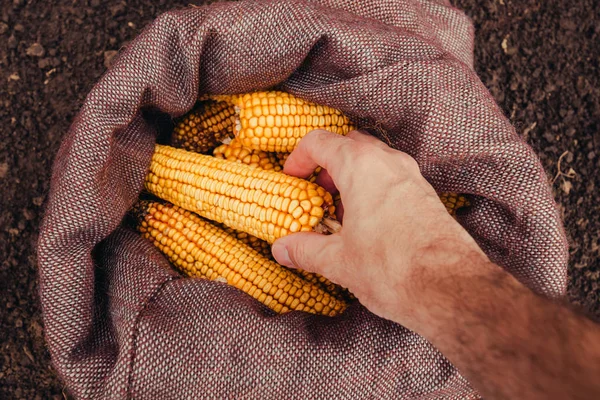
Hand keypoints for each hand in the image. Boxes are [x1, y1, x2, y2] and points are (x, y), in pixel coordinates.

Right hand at [272, 130, 486, 330]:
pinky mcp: (427, 195)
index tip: (291, 178)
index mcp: (361, 166)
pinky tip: (369, 224)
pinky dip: (374, 188)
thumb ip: (305, 250)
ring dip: (352, 176)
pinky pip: (393, 179)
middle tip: (316, 193)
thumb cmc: (391, 268)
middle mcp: (388, 162)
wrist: (451, 287)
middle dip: (327, 164)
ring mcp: (412, 176)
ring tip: (341, 211)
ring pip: (374, 160)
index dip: (298, 157)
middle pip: (349, 144)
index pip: (320, 141)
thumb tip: (282, 249)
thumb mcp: (338, 261)